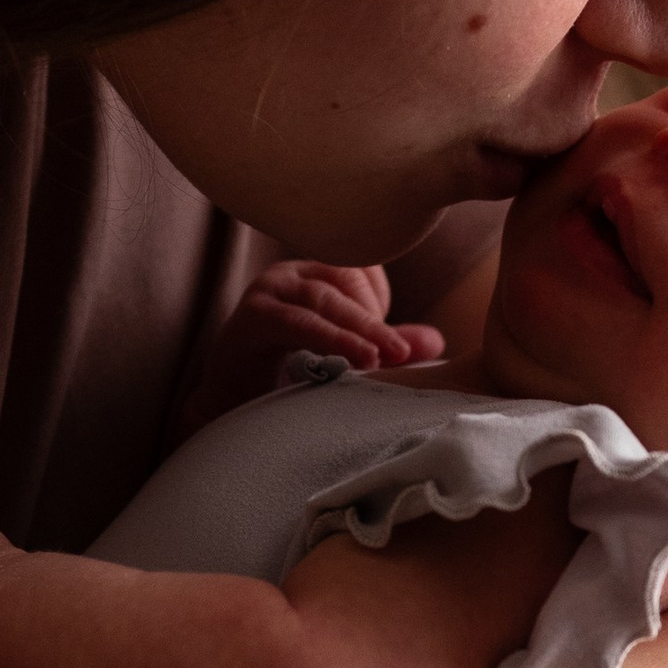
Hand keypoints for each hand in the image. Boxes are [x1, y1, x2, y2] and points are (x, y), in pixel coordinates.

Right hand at [182, 260, 444, 429]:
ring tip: (380, 359)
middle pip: (343, 280)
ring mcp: (269, 292)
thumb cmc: (290, 375)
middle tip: (403, 353)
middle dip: (376, 320)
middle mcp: (292, 275)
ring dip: (356, 330)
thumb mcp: (347, 355)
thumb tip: (435, 341)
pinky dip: (328, 339)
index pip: (359, 264)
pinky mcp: (251, 317)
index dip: (379, 295)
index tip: (390, 339)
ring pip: (322, 299)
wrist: (232, 404)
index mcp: (316, 274)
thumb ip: (385, 344)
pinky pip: (295, 321)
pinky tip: (353, 360)